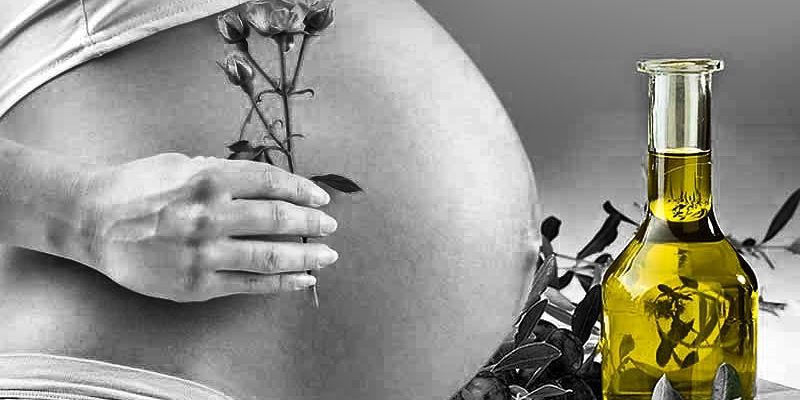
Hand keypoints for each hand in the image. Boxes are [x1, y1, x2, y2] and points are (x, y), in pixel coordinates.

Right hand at [75, 153, 338, 301]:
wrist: (92, 222)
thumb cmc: (136, 187)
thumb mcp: (181, 164)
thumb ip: (224, 172)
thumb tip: (266, 181)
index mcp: (209, 179)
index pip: (272, 183)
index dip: (303, 190)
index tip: (321, 198)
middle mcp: (211, 216)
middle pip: (278, 219)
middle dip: (311, 223)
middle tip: (330, 226)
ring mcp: (205, 253)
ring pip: (270, 256)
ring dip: (306, 255)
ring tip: (326, 254)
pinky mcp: (197, 285)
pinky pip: (250, 285)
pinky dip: (282, 283)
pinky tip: (303, 279)